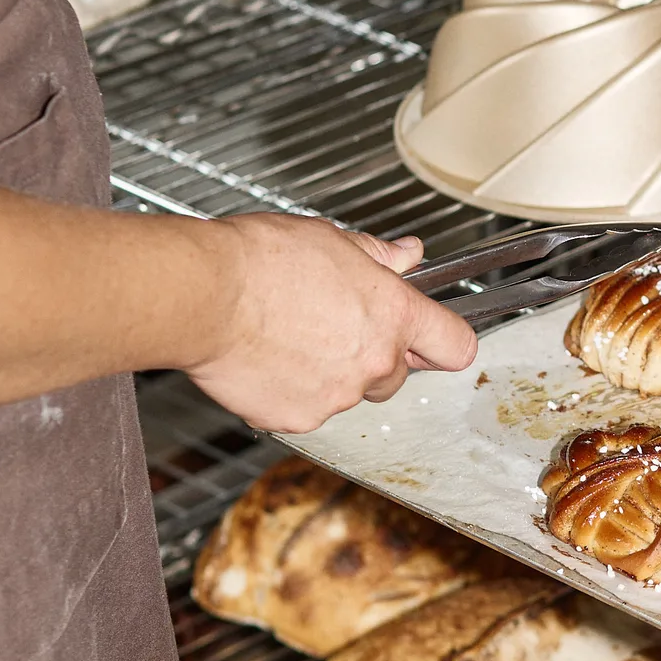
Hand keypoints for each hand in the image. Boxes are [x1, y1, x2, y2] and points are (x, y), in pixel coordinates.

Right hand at [183, 215, 476, 430]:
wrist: (205, 294)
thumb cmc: (261, 261)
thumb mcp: (332, 241)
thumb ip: (379, 256)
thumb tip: (408, 254)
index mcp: (393, 314)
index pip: (455, 345)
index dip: (445, 342)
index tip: (435, 340)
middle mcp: (374, 361)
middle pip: (396, 375)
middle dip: (372, 358)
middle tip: (333, 327)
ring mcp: (337, 396)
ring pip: (348, 393)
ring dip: (329, 374)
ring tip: (289, 337)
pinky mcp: (297, 419)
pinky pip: (305, 411)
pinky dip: (291, 393)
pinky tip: (268, 359)